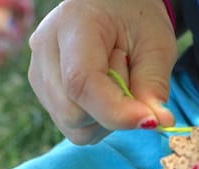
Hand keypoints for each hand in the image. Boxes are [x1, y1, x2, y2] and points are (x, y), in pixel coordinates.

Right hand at [28, 0, 175, 144]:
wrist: (114, 8)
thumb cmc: (137, 19)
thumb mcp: (156, 45)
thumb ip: (154, 85)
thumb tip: (159, 124)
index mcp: (72, 25)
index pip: (82, 82)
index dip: (116, 111)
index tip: (150, 121)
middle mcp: (45, 50)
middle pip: (73, 113)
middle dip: (113, 112)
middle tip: (132, 81)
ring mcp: (39, 73)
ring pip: (73, 126)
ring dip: (106, 118)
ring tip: (116, 81)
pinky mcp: (43, 92)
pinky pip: (73, 127)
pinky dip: (97, 120)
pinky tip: (105, 92)